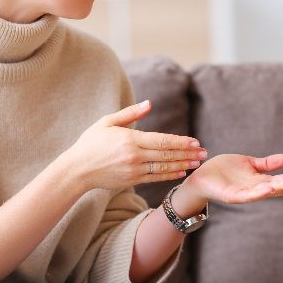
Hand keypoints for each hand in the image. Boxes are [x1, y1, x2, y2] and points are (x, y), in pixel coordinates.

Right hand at [58, 101, 207, 191]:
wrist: (77, 170)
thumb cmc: (90, 143)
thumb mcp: (107, 122)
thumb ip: (130, 113)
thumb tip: (149, 103)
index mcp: (130, 139)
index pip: (162, 140)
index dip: (180, 142)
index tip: (195, 141)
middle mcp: (134, 155)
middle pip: (167, 154)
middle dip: (188, 153)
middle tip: (204, 153)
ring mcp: (134, 170)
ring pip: (164, 167)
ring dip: (183, 165)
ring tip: (197, 163)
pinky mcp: (132, 180)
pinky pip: (155, 178)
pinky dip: (170, 175)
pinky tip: (182, 172)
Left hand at [172, 153, 282, 213]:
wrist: (201, 177)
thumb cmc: (224, 171)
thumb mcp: (250, 164)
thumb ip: (267, 164)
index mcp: (262, 181)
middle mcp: (256, 189)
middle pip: (280, 187)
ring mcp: (245, 194)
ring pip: (267, 192)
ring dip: (281, 188)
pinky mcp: (232, 196)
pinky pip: (247, 196)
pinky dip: (258, 193)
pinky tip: (268, 188)